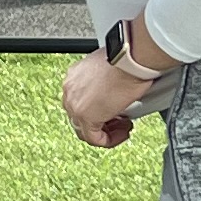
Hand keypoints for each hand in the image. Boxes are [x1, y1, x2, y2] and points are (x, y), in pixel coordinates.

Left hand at [59, 19, 175, 149]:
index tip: (115, 111)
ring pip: (84, 129)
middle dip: (103, 122)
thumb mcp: (112, 72)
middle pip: (80, 116)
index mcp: (75, 76)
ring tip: (123, 128)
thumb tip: (117, 95)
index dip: (99, 110)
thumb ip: (107, 86)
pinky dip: (108, 140)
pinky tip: (122, 134)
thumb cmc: (127, 60)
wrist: (129, 60)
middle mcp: (70, 89)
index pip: (80, 101)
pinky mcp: (85, 116)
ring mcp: (74, 104)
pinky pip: (94, 138)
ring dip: (106, 132)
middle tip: (120, 122)